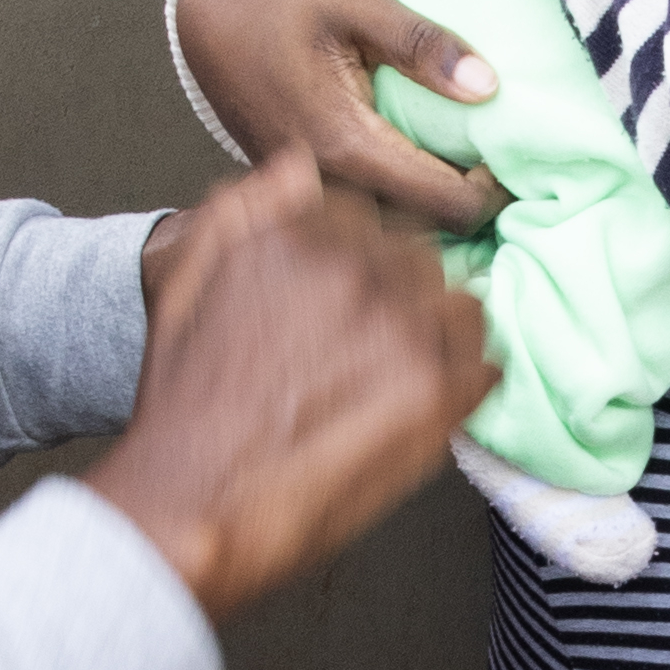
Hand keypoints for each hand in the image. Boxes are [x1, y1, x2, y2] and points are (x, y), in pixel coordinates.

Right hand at [91, 151, 491, 623]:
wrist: (192, 501)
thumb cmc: (184, 408)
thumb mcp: (184, 280)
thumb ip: (242, 210)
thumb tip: (298, 167)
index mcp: (300, 230)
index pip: (374, 217)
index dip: (365, 264)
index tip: (349, 301)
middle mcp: (355, 266)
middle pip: (422, 259)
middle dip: (404, 298)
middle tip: (369, 351)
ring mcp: (400, 325)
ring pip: (460, 307)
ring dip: (440, 338)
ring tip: (397, 383)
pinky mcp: (433, 390)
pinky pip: (485, 367)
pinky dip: (464, 387)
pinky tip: (424, 412)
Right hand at [173, 0, 511, 230]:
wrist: (206, 9)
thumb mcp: (354, 0)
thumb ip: (421, 43)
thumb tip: (487, 85)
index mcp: (344, 141)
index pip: (443, 204)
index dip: (489, 193)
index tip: (505, 159)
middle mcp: (325, 181)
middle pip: (421, 228)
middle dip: (464, 205)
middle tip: (491, 162)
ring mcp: (310, 191)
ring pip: (390, 226)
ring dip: (430, 206)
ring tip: (458, 164)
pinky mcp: (301, 186)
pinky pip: (363, 210)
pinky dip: (398, 198)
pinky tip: (413, 162)